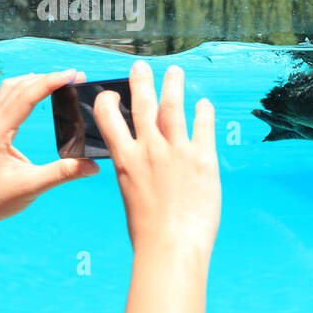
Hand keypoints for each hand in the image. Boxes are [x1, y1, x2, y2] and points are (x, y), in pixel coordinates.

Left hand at [0, 69, 99, 229]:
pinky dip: (27, 90)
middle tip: (75, 76)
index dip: (51, 82)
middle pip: (18, 86)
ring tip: (61, 80)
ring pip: (11, 90)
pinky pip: (8, 100)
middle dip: (47, 77)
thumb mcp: (30, 187)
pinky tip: (40, 93)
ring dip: (35, 80)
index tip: (73, 74)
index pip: (26, 97)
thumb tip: (93, 165)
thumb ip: (62, 173)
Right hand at [94, 61, 219, 257]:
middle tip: (141, 66)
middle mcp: (149, 150)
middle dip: (141, 82)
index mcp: (125, 160)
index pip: (109, 119)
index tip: (112, 93)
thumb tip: (138, 167)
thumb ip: (135, 174)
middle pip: (143, 105)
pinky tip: (204, 103)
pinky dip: (203, 112)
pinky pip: (203, 127)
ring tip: (175, 71)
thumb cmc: (149, 232)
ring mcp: (177, 152)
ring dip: (173, 86)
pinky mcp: (203, 159)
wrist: (171, 246)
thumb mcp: (132, 195)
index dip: (109, 102)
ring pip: (173, 108)